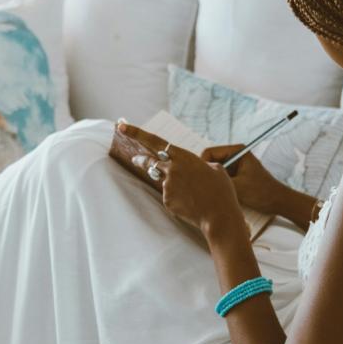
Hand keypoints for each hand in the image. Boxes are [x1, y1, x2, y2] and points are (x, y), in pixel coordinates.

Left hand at [119, 122, 245, 232]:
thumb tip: (192, 167)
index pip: (155, 142)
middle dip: (141, 159)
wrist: (219, 215)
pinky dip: (178, 198)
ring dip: (172, 183)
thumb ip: (198, 164)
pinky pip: (169, 196)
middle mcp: (172, 170)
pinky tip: (191, 203)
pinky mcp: (167, 201)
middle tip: (135, 158)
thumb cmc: (220, 191)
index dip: (137, 133)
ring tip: (189, 190)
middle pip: (150, 161)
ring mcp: (168, 186)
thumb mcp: (215, 169)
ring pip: (164, 181)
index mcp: (184, 157)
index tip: (121, 127)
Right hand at [201, 145, 287, 214]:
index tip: (203, 181)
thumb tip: (202, 181)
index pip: (209, 153)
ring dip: (214, 182)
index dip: (203, 166)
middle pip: (210, 162)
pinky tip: (223, 195)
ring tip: (218, 193)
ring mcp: (235, 165)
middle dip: (209, 174)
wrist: (278, 202)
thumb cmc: (263, 192)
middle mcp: (235, 155)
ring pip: (214, 172)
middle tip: (208, 189)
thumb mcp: (237, 187)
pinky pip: (220, 178)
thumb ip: (218, 181)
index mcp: (237, 150)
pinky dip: (219, 186)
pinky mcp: (235, 175)